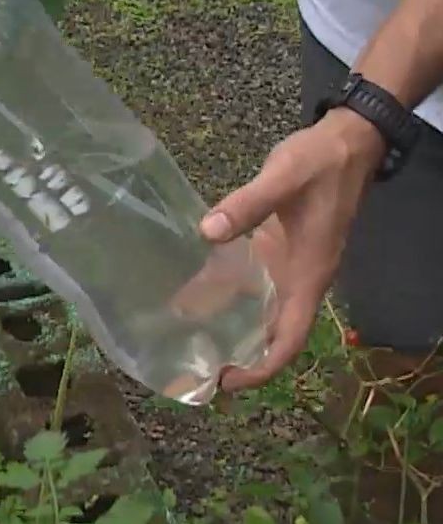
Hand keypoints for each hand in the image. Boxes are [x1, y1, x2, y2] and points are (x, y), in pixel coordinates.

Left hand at [201, 109, 383, 391]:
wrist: (344, 141)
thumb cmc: (319, 163)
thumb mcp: (283, 179)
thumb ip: (247, 205)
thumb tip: (207, 232)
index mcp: (308, 275)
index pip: (288, 338)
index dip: (261, 367)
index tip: (225, 382)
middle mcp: (298, 279)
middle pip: (268, 333)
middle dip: (235, 354)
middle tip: (188, 368)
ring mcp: (286, 265)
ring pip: (254, 309)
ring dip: (224, 325)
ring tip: (178, 338)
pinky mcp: (274, 249)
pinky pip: (246, 281)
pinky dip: (221, 292)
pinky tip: (186, 293)